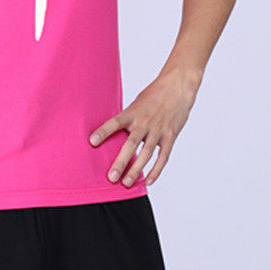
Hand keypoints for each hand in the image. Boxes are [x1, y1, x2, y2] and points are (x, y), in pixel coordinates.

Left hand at [88, 67, 200, 187]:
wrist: (179, 86)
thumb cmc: (154, 95)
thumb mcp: (137, 102)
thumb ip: (127, 118)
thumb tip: (113, 134)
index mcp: (133, 112)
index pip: (115, 122)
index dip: (104, 131)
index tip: (92, 141)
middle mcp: (145, 122)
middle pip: (131, 144)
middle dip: (121, 162)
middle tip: (111, 177)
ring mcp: (159, 130)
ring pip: (146, 154)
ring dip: (136, 170)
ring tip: (126, 183)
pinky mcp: (170, 136)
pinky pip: (163, 157)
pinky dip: (156, 170)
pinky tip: (148, 181)